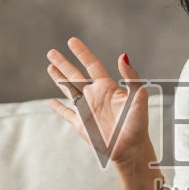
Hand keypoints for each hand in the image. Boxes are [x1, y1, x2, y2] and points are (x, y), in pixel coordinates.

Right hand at [45, 38, 151, 170]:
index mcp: (107, 87)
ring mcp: (87, 110)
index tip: (72, 41)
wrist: (131, 148)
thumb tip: (123, 55)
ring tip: (49, 67)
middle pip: (75, 75)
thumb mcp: (138, 97)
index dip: (82, 52)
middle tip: (51, 52)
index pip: (91, 65)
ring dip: (59, 79)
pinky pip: (67, 114)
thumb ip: (131, 76)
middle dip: (63, 64)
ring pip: (69, 91)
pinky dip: (58, 108)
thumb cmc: (138, 123)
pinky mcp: (81, 125)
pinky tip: (50, 102)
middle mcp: (95, 96)